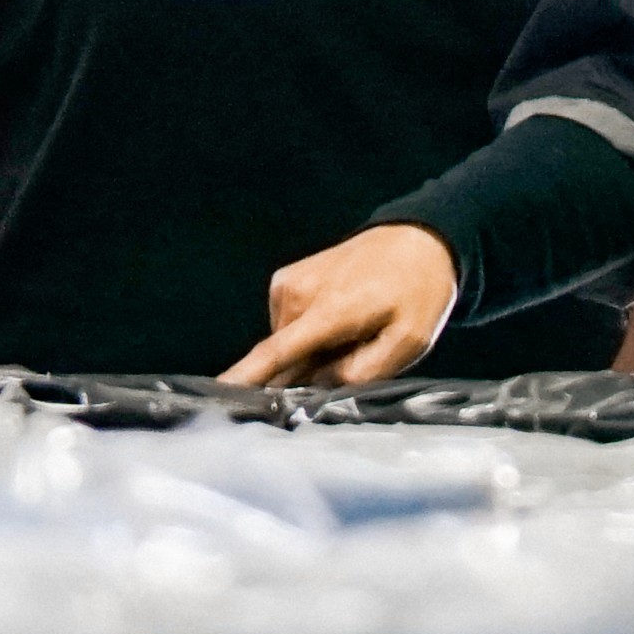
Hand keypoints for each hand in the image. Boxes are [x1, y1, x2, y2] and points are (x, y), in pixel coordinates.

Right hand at [227, 223, 457, 386]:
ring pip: (287, 343)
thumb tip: (318, 387)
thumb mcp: (408, 341)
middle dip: (310, 371)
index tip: (216, 394)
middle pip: (285, 358)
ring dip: (313, 351)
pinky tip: (339, 320)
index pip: (276, 352)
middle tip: (355, 354)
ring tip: (353, 331)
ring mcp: (289, 283)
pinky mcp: (286, 281)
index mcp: (331, 310)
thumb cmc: (418, 292)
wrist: (417, 239)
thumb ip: (362, 371)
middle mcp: (300, 293)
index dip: (244, 378)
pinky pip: (288, 326)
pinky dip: (309, 332)